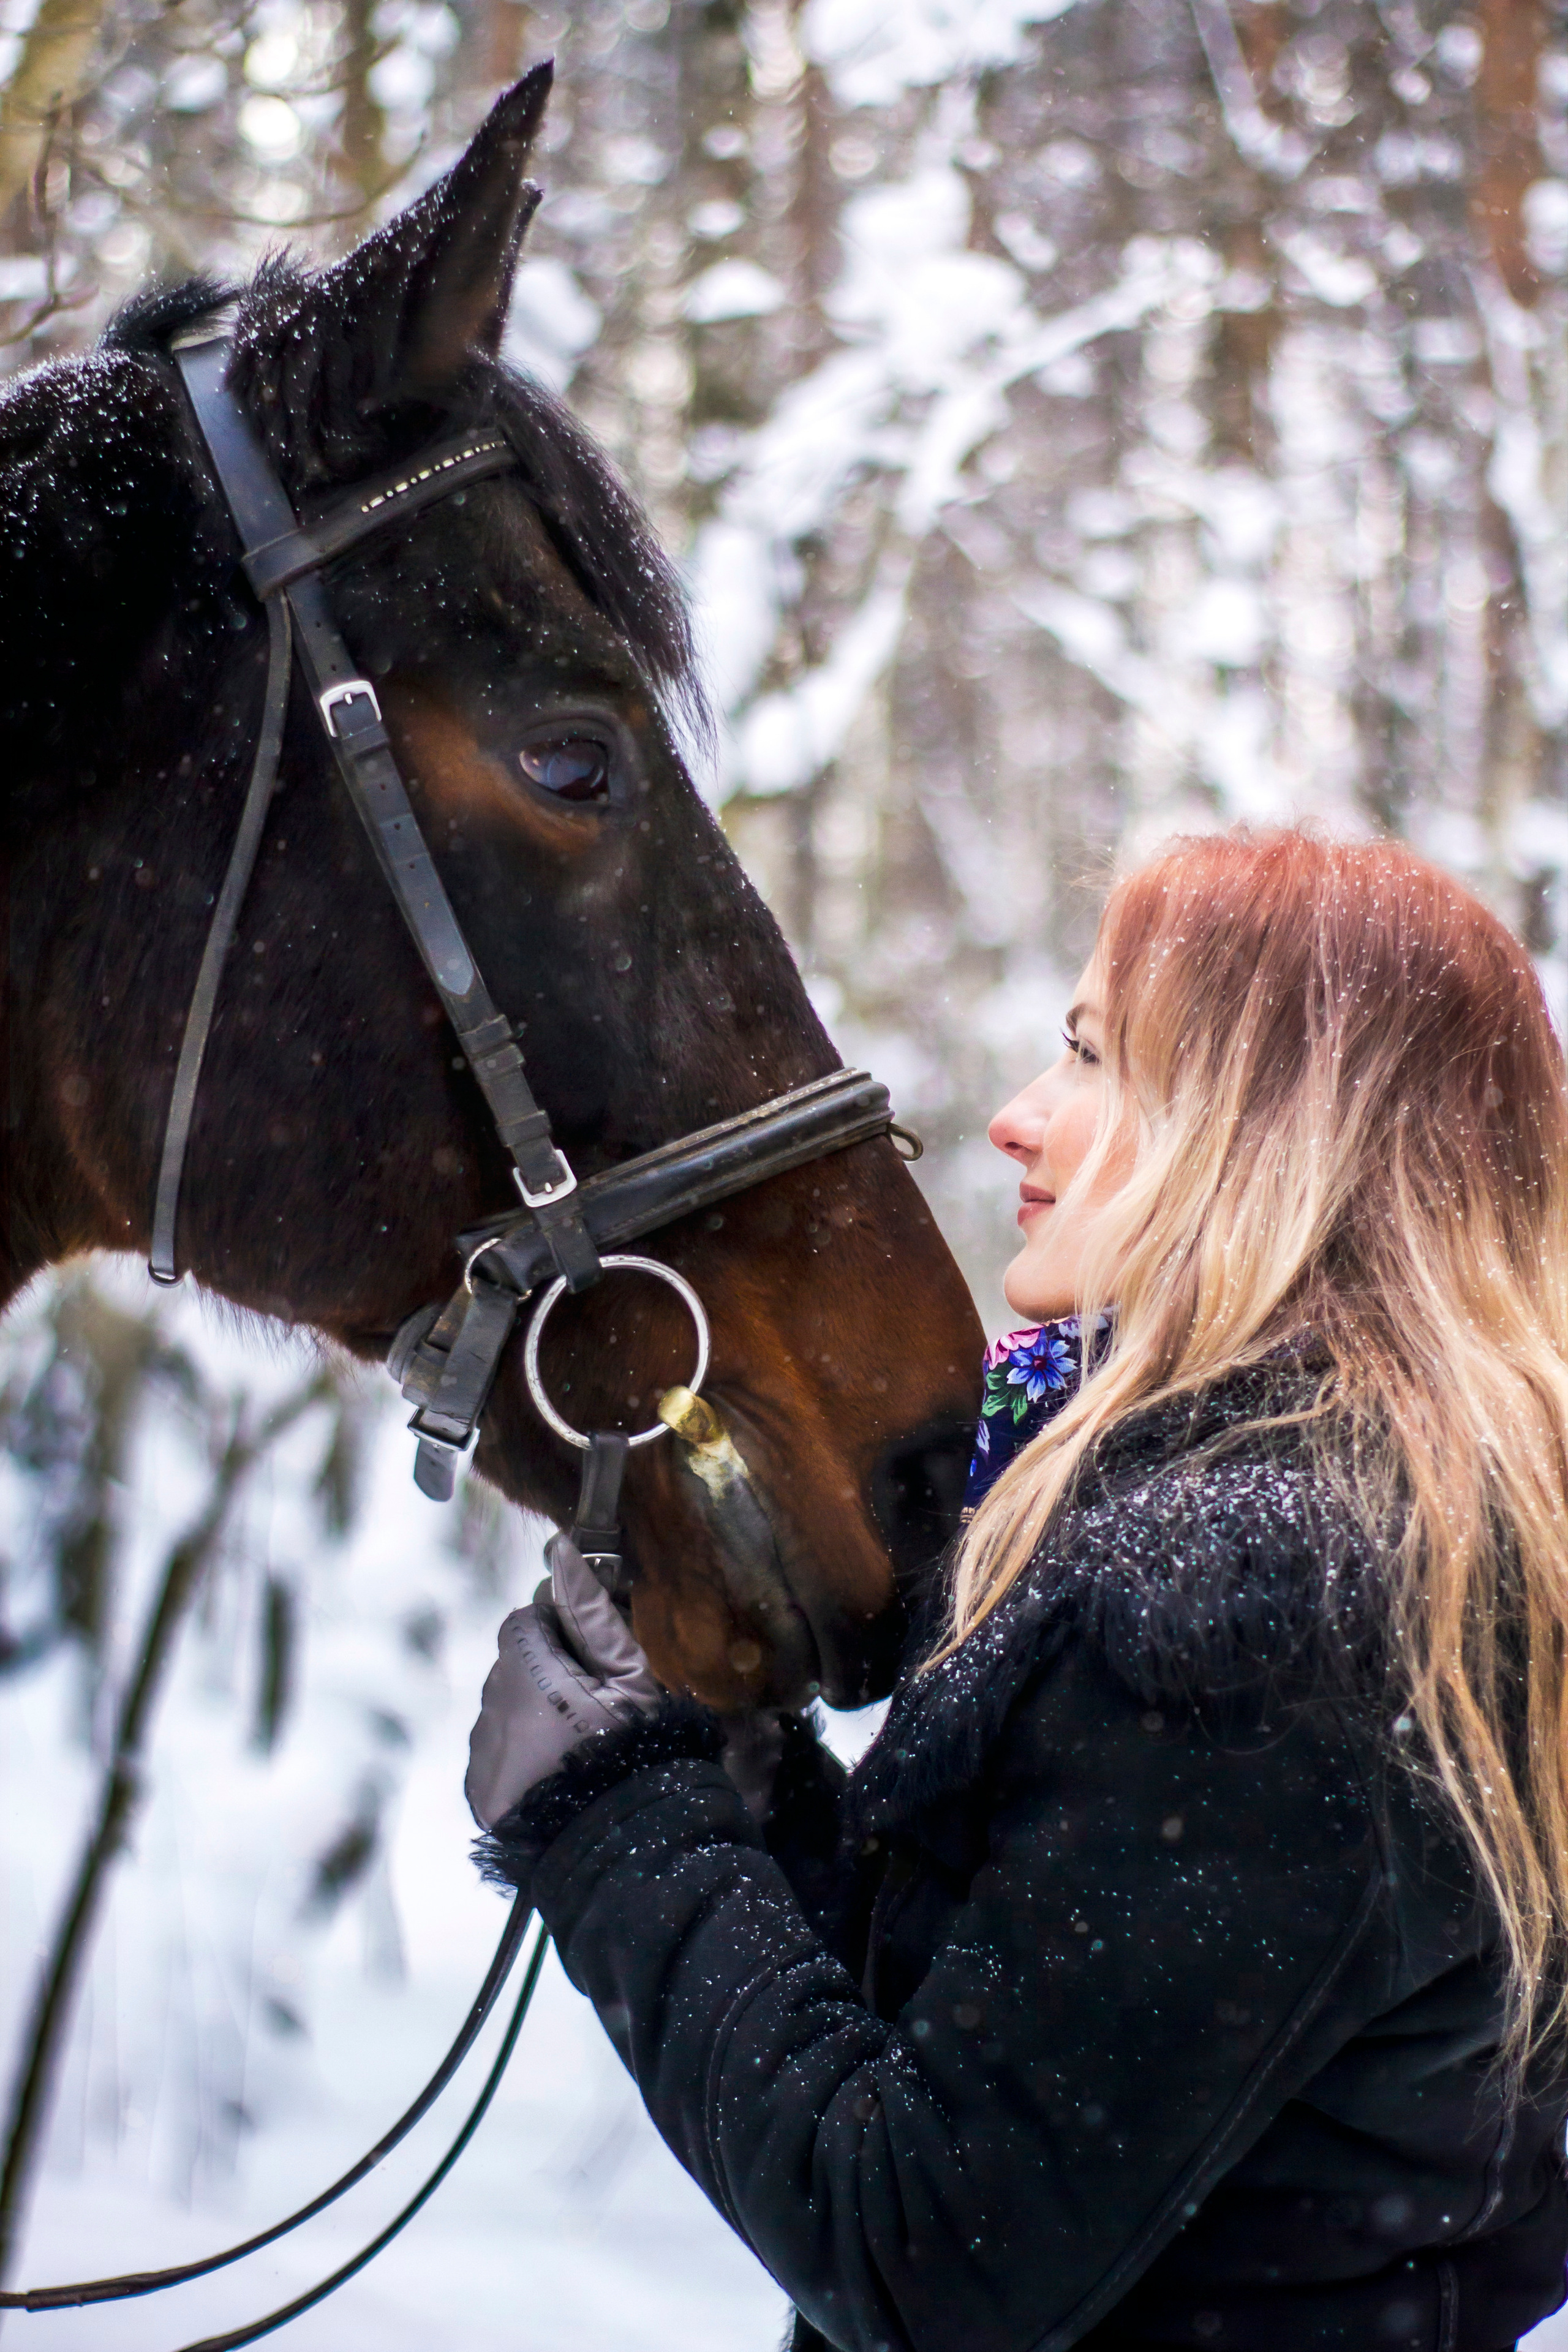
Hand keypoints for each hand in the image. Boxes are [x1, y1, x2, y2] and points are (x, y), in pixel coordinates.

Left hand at [465, 1533, 660, 1828]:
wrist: (616, 1840)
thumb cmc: (631, 1749)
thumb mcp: (626, 1675)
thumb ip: (590, 1611)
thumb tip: (562, 1549)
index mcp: (525, 1668)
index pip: (527, 1621)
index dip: (560, 1631)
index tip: (590, 1659)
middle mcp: (492, 1703)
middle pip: (514, 1663)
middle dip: (546, 1672)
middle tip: (591, 1705)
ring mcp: (481, 1748)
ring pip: (503, 1706)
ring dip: (532, 1712)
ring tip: (576, 1745)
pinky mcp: (479, 1786)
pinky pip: (494, 1749)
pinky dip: (519, 1752)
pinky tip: (555, 1770)